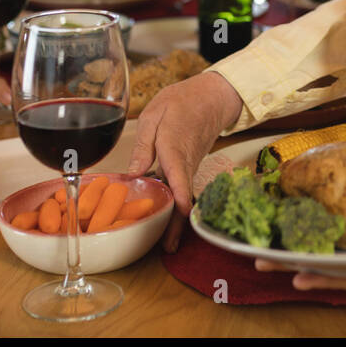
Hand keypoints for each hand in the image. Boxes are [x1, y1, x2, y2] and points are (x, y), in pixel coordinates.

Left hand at [126, 71, 243, 251]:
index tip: (179, 218)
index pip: (180, 179)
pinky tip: (164, 219)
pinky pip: (183, 190)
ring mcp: (190, 167)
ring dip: (176, 220)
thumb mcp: (155, 114)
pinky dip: (176, 207)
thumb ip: (144, 144)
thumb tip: (134, 173)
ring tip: (167, 244)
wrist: (212, 98)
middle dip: (177, 224)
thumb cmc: (182, 102)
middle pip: (183, 198)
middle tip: (169, 248)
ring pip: (184, 197)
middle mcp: (186, 164)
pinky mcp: (189, 168)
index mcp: (175, 149)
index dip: (179, 200)